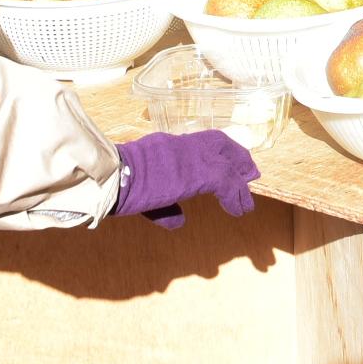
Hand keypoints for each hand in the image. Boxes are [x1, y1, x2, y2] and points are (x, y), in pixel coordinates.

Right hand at [112, 130, 259, 227]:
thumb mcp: (146, 196)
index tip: (232, 165)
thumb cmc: (119, 186)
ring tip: (247, 198)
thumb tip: (179, 221)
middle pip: (219, 142)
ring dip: (240, 178)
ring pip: (226, 162)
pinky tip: (240, 209)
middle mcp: (182, 145)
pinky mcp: (198, 172)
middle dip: (236, 156)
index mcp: (168, 147)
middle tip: (250, 173)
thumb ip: (166, 207)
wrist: (112, 179)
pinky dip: (236, 195)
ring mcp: (192, 156)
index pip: (200, 143)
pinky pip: (227, 181)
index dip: (219, 152)